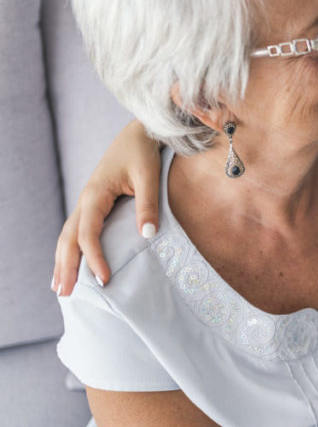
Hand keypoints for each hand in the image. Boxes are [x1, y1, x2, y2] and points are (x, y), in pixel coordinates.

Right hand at [53, 120, 161, 294]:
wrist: (138, 133)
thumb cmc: (144, 152)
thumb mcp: (148, 176)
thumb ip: (147, 204)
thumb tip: (147, 235)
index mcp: (96, 194)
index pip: (88, 233)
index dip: (93, 257)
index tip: (103, 279)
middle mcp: (86, 199)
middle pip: (69, 238)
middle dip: (66, 266)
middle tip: (65, 294)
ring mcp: (87, 201)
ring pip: (68, 235)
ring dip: (62, 260)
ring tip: (59, 287)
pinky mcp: (94, 202)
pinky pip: (77, 229)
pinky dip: (70, 248)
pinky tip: (71, 262)